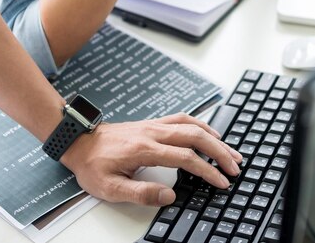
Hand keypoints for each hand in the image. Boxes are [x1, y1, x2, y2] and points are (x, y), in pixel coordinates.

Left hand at [60, 113, 242, 205]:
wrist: (79, 142)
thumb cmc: (93, 165)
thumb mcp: (110, 187)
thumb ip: (141, 193)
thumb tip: (170, 196)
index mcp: (145, 149)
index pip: (185, 158)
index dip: (207, 170)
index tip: (222, 182)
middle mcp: (153, 133)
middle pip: (195, 136)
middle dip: (220, 152)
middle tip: (235, 167)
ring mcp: (154, 125)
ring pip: (192, 125)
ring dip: (214, 138)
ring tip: (231, 151)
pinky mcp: (153, 123)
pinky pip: (183, 119)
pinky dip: (201, 125)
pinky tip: (209, 134)